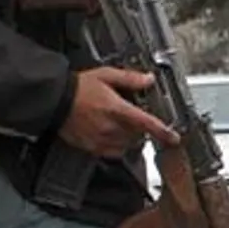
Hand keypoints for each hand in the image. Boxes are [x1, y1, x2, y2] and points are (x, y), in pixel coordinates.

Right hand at [58, 67, 179, 155]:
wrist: (54, 100)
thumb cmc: (78, 88)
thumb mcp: (105, 75)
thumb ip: (129, 79)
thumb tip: (148, 80)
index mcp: (116, 109)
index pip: (146, 123)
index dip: (163, 132)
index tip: (174, 138)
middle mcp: (110, 127)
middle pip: (138, 135)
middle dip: (142, 128)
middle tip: (135, 118)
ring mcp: (101, 139)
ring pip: (127, 145)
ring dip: (131, 138)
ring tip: (122, 125)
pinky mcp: (92, 148)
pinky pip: (113, 153)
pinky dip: (118, 146)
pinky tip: (113, 135)